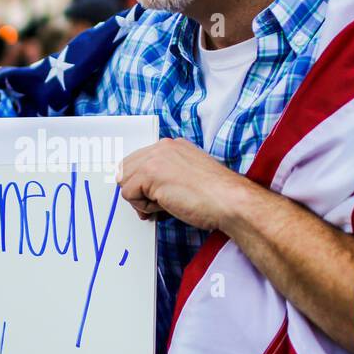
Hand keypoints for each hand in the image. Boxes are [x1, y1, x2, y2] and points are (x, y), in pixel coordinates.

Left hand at [115, 138, 245, 231]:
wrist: (229, 201)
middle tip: (154, 206)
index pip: (138, 161)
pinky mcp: (150, 173)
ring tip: (164, 206)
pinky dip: (143, 207)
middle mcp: (162, 147)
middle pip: (126, 169)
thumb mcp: (188, 177)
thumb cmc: (215, 196)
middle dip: (136, 191)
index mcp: (172, 146)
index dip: (140, 183)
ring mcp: (155, 158)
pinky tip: (165, 206)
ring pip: (125, 182)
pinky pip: (128, 194)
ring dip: (140, 200)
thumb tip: (146, 190)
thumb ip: (167, 176)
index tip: (150, 197)